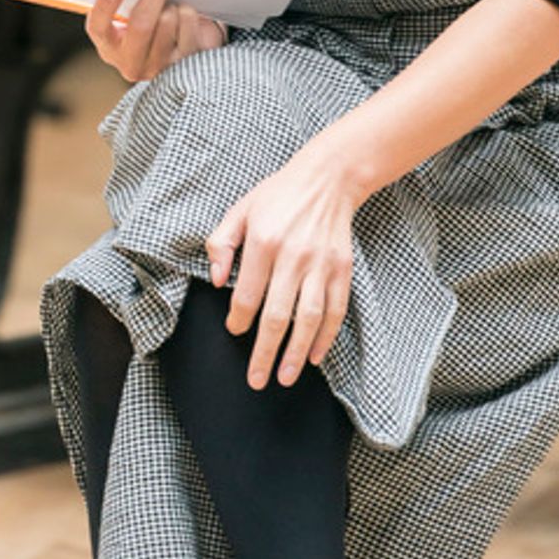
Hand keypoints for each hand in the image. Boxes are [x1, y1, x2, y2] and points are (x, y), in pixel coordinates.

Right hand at [85, 0, 227, 83]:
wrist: (180, 54)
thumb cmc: (150, 27)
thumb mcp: (130, 17)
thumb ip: (127, 0)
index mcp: (110, 47)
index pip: (99, 28)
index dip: (106, 6)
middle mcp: (131, 63)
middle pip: (141, 24)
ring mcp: (158, 67)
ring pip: (168, 20)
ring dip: (173, 4)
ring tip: (172, 7)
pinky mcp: (184, 64)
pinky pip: (188, 24)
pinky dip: (189, 13)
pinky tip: (185, 19)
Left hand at [206, 150, 356, 389]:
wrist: (327, 179)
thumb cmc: (279, 195)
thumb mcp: (240, 209)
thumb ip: (221, 243)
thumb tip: (215, 281)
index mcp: (264, 241)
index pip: (248, 294)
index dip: (239, 320)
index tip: (235, 330)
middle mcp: (294, 255)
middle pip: (277, 315)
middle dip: (265, 352)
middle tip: (257, 380)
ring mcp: (321, 264)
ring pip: (309, 318)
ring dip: (297, 352)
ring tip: (285, 377)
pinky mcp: (342, 268)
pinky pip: (336, 310)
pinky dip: (326, 336)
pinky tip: (315, 355)